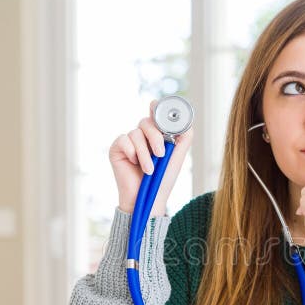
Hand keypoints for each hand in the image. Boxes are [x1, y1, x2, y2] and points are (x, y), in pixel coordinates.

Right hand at [110, 99, 193, 215]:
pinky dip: (132, 152)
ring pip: (136, 133)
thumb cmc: (162, 180)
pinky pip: (123, 140)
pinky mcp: (117, 149)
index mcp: (156, 135)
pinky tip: (134, 164)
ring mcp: (129, 142)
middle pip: (147, 122)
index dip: (157, 109)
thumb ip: (183, 138)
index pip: (156, 116)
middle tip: (160, 154)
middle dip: (155, 137)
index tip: (157, 106)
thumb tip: (187, 121)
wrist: (148, 198)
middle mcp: (142, 136)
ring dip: (145, 153)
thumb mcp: (177, 157)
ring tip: (149, 169)